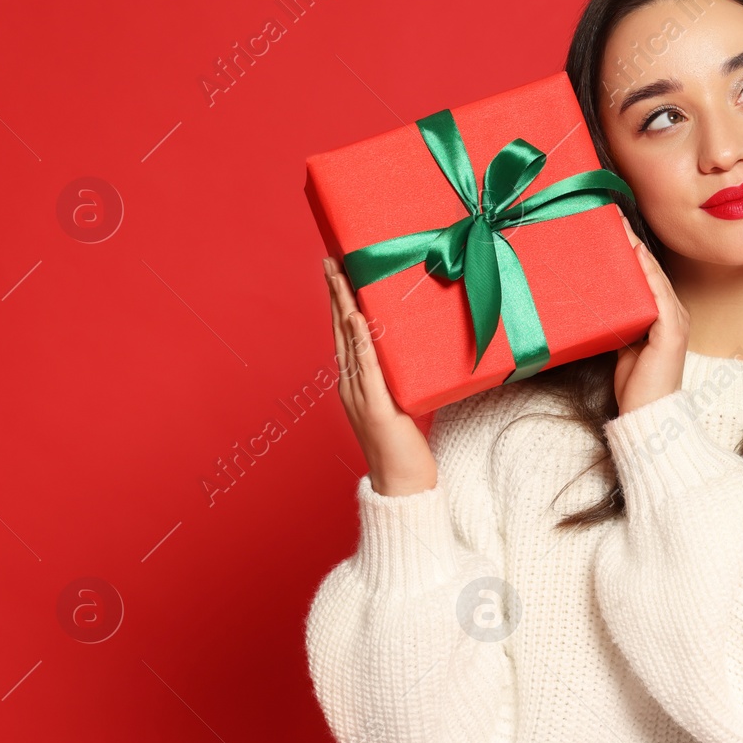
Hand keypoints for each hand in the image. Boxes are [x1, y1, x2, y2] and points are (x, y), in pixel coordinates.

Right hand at [324, 256, 438, 496]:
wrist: (401, 483)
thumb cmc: (404, 445)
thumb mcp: (402, 401)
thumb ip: (399, 376)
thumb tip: (412, 349)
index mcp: (355, 383)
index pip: (345, 334)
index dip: (340, 302)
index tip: (338, 272)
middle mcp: (351, 385)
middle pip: (340, 331)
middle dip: (335, 294)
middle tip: (330, 259)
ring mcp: (360, 396)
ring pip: (349, 342)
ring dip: (343, 306)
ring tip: (339, 275)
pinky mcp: (377, 408)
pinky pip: (368, 368)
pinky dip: (362, 341)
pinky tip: (357, 318)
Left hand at [614, 213, 688, 416]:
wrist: (648, 416)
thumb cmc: (636, 386)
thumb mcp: (623, 346)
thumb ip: (620, 322)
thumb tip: (600, 304)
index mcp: (663, 314)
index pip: (644, 274)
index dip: (629, 248)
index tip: (609, 225)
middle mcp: (673, 312)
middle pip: (649, 269)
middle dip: (630, 240)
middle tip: (609, 215)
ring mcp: (675, 320)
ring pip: (654, 276)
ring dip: (636, 249)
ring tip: (618, 226)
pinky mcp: (671, 331)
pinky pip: (658, 296)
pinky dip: (647, 274)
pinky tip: (635, 255)